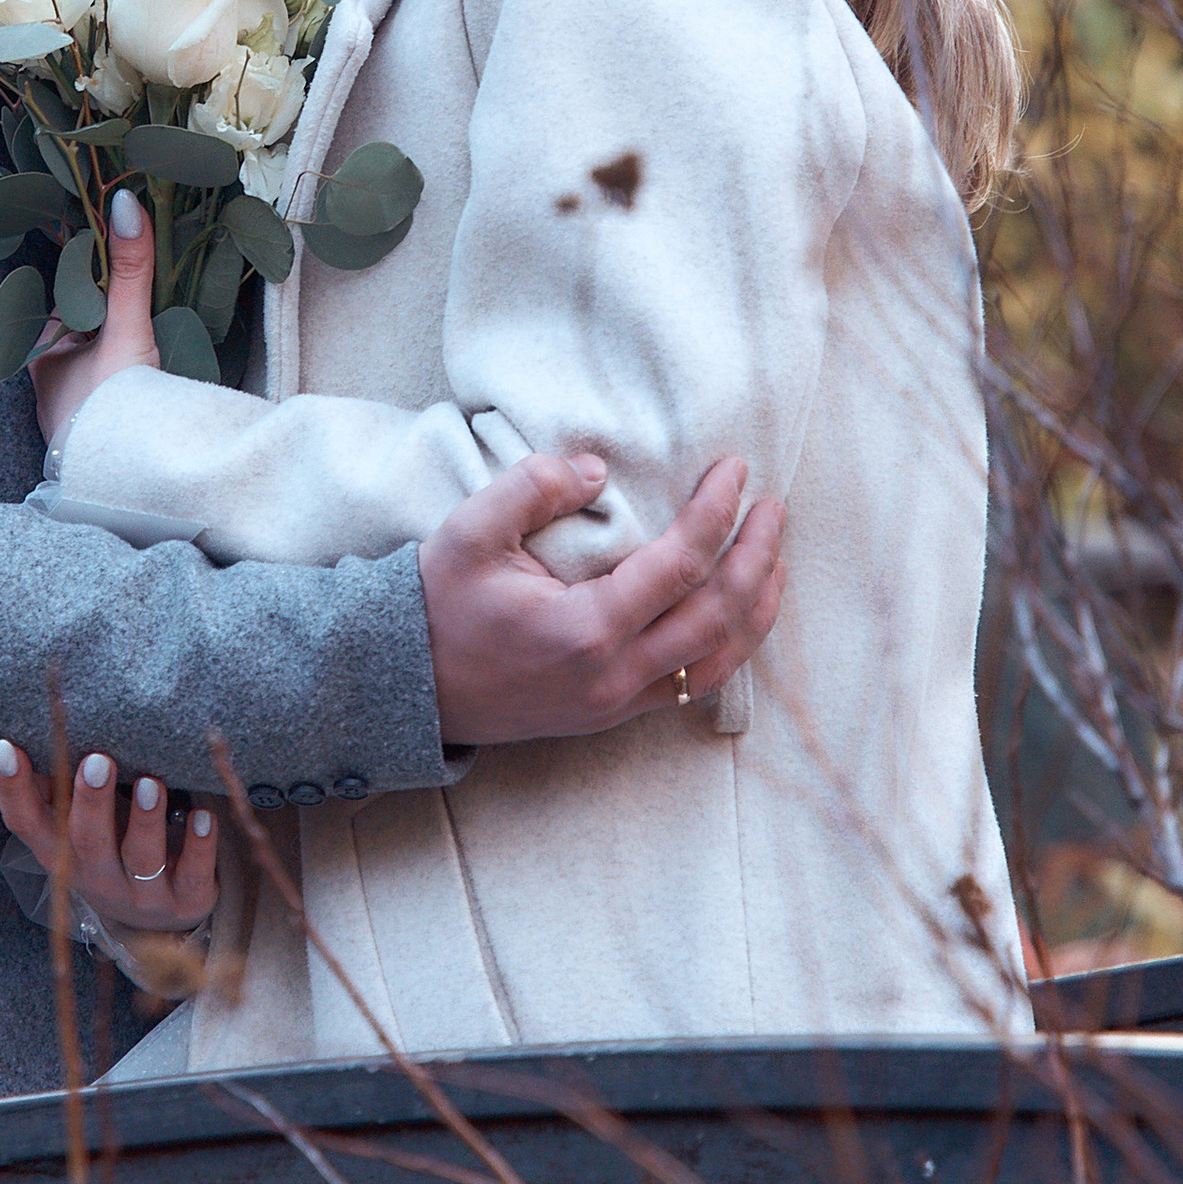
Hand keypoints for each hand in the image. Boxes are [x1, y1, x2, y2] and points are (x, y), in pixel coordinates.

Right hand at [0, 737, 220, 939]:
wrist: (158, 923)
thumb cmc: (112, 850)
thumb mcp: (77, 828)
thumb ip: (55, 787)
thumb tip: (22, 734)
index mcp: (61, 853)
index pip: (25, 824)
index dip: (13, 789)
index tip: (8, 747)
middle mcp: (97, 877)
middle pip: (86, 841)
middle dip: (91, 802)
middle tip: (98, 761)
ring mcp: (141, 894)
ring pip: (140, 860)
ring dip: (145, 821)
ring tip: (153, 784)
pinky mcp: (185, 899)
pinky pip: (193, 876)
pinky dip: (199, 846)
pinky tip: (204, 817)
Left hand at [29, 185, 158, 450]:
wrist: (119, 486)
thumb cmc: (109, 408)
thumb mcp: (125, 332)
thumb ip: (130, 272)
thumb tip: (125, 202)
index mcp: (42, 352)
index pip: (66, 299)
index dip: (92, 277)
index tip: (118, 253)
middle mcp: (48, 383)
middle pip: (82, 331)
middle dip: (108, 315)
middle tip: (146, 290)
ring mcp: (69, 414)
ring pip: (94, 364)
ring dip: (120, 349)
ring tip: (157, 327)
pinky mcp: (94, 438)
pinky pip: (108, 393)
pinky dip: (126, 379)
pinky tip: (152, 373)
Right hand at [419, 452, 785, 748]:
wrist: (408, 686)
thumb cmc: (438, 606)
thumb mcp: (469, 533)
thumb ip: (531, 488)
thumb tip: (596, 470)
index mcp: (586, 629)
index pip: (682, 564)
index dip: (718, 512)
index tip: (736, 470)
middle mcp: (614, 674)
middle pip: (720, 615)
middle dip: (758, 556)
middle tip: (773, 507)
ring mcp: (618, 701)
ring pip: (719, 659)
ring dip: (757, 607)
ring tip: (774, 557)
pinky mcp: (614, 713)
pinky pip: (695, 684)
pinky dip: (730, 645)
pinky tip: (740, 613)